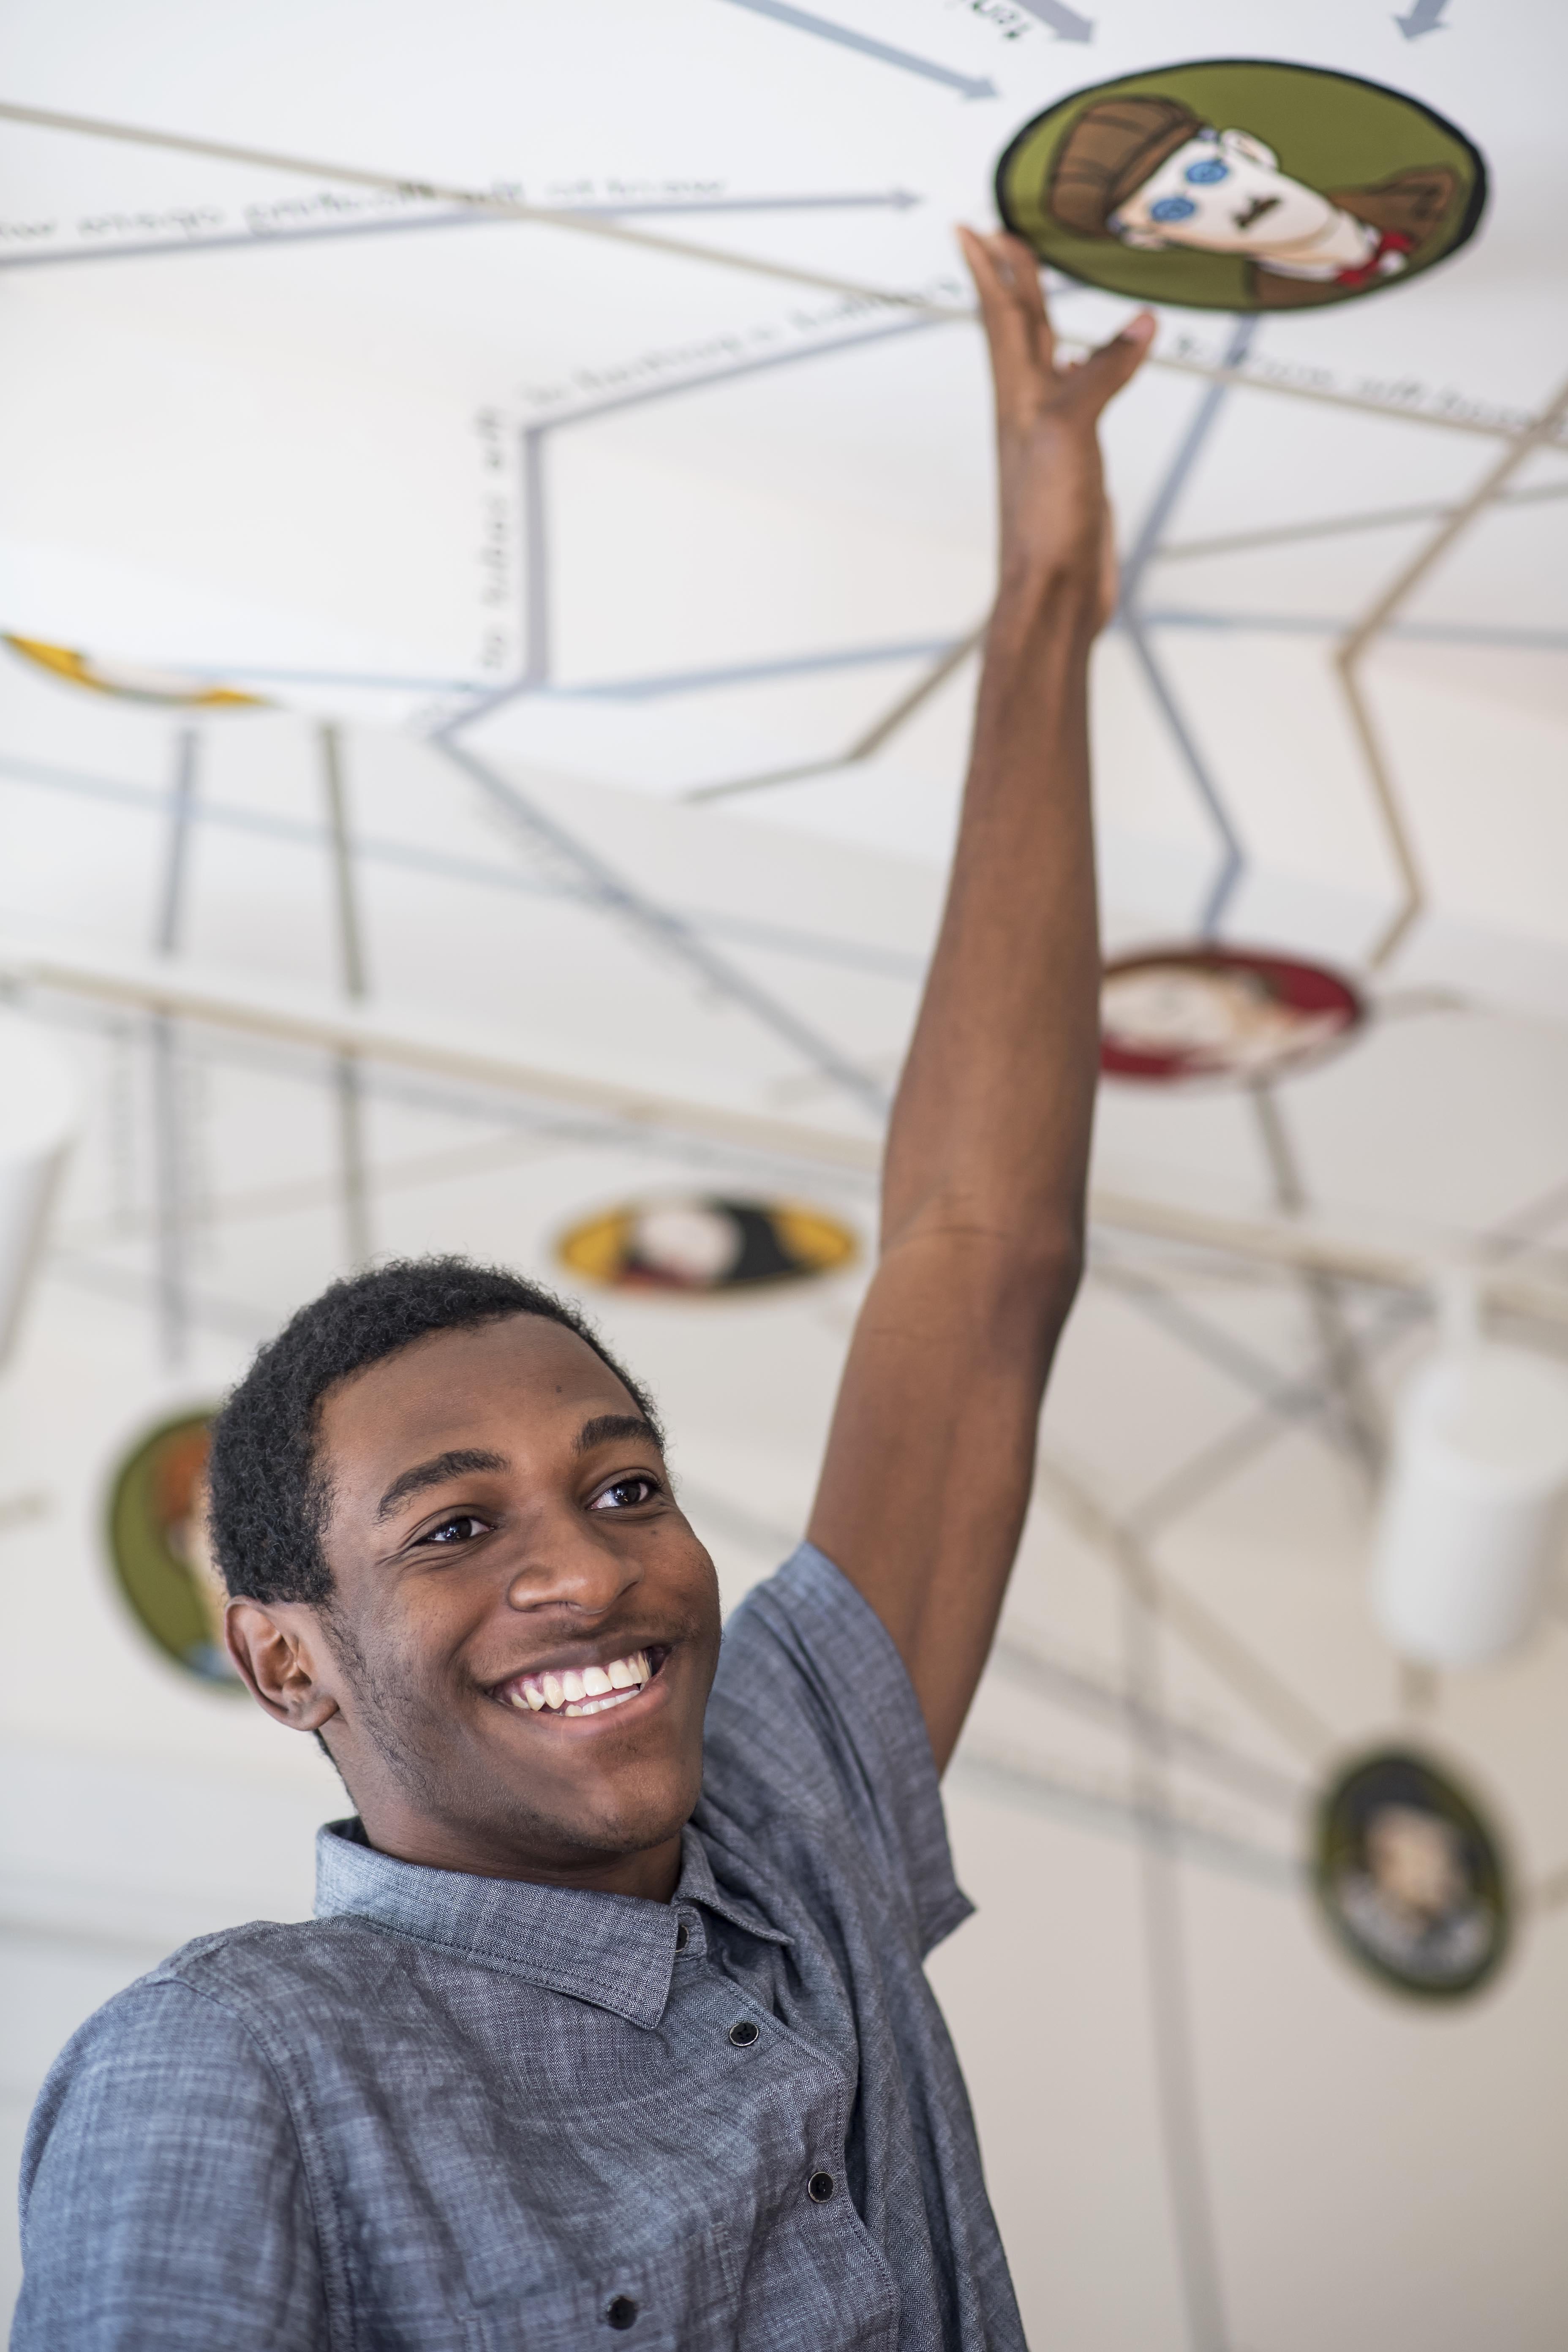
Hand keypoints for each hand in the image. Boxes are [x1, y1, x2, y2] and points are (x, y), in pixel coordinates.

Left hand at [957, 226, 1153, 627]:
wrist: (1055, 590)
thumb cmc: (1047, 517)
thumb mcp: (1072, 430)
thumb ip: (1103, 372)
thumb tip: (1139, 325)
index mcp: (1018, 396)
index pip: (1002, 315)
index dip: (989, 269)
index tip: (969, 226)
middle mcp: (1027, 409)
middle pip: (1018, 329)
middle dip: (1010, 281)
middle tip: (1002, 236)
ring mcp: (1049, 435)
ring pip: (1045, 360)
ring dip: (1041, 320)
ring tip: (1039, 286)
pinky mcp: (1073, 461)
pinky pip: (1077, 396)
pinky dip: (1085, 368)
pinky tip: (1090, 366)